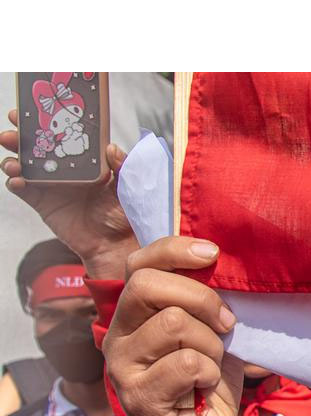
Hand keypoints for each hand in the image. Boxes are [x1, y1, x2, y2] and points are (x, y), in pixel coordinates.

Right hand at [1, 109, 137, 278]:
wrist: (115, 244)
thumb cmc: (125, 214)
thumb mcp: (128, 186)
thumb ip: (121, 165)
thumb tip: (110, 147)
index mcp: (85, 159)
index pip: (63, 134)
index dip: (47, 120)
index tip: (34, 108)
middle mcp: (65, 169)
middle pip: (38, 146)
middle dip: (21, 134)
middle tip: (14, 127)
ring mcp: (51, 185)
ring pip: (25, 165)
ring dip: (14, 158)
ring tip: (14, 160)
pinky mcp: (43, 203)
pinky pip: (23, 190)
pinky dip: (15, 183)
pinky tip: (17, 180)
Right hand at [103, 237, 241, 415]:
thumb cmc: (208, 386)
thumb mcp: (213, 336)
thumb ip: (208, 304)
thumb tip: (224, 265)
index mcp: (134, 315)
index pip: (139, 264)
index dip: (174, 250)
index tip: (213, 253)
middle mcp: (118, 336)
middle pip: (147, 286)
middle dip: (201, 299)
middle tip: (226, 324)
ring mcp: (123, 367)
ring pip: (173, 324)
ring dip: (211, 344)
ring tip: (213, 364)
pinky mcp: (138, 396)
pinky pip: (185, 363)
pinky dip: (209, 372)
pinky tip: (206, 386)